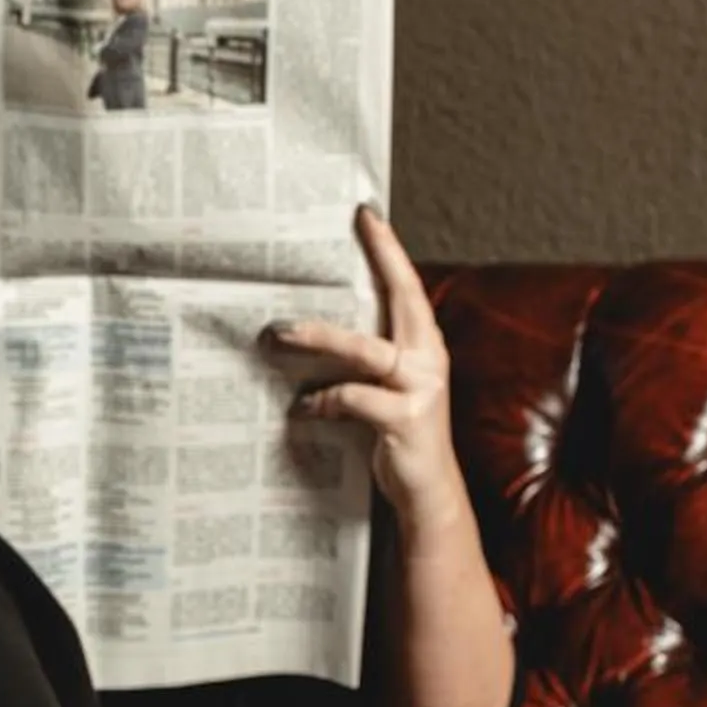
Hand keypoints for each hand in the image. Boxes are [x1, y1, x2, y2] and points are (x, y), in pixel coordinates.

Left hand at [262, 205, 464, 532]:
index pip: (407, 287)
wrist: (427, 493)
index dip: (389, 249)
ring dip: (317, 339)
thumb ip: (364, 358)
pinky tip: (300, 409)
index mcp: (425, 346)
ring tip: (277, 335)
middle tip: (337, 238)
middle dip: (373, 262)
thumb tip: (307, 327)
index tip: (365, 213)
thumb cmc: (397, 435)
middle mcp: (429, 360)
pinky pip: (351, 399)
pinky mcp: (405, 420)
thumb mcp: (386, 388)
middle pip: (401, 299)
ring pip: (364, 350)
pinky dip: (320, 401)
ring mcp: (421, 389)